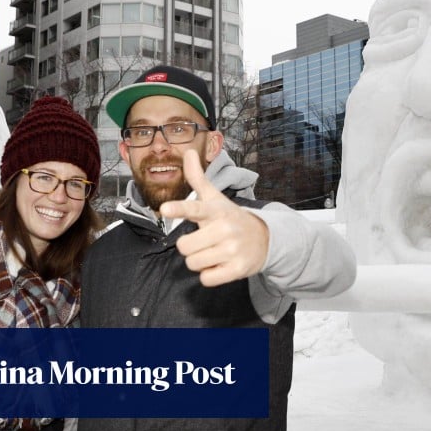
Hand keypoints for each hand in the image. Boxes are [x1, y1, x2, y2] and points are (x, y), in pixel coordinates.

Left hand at [160, 149, 269, 286]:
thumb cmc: (231, 218)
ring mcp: (233, 249)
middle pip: (184, 247)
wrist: (264, 238)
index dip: (179, 209)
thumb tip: (188, 152)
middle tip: (204, 241)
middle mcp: (224, 229)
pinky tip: (221, 264)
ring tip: (213, 252)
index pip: (194, 208)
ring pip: (193, 264)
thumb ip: (198, 178)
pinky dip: (210, 275)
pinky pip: (207, 279)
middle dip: (190, 247)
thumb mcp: (215, 198)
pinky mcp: (238, 269)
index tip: (165, 208)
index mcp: (216, 211)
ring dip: (199, 261)